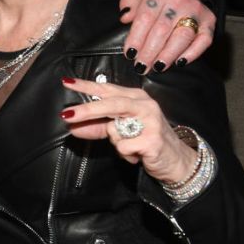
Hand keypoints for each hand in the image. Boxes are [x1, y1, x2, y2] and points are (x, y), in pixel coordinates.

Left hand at [60, 77, 197, 183]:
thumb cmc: (146, 141)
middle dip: (87, 110)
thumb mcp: (121, 131)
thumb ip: (97, 127)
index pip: (106, 89)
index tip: (67, 82)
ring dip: (116, 141)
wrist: (176, 161)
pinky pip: (123, 147)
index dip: (86, 86)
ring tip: (131, 145)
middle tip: (67, 115)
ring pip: (115, 128)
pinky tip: (138, 154)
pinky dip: (126, 154)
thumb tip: (71, 126)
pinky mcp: (153, 140)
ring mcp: (151, 121)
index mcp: (135, 97)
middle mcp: (144, 104)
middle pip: (110, 103)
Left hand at [119, 0, 215, 72]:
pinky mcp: (209, 20)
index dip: (136, 38)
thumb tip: (125, 17)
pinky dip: (193, 53)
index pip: (145, 18)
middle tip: (141, 66)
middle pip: (162, 30)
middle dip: (150, 52)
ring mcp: (196, 10)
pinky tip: (179, 62)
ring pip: (182, 37)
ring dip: (168, 55)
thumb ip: (128, 2)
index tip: (130, 54)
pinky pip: (204, 40)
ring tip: (157, 67)